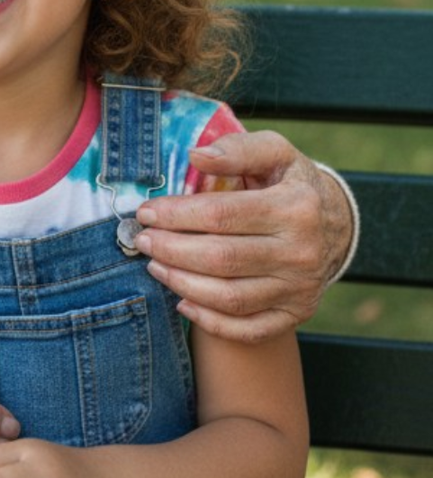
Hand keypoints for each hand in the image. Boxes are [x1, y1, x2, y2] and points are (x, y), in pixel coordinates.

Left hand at [133, 130, 354, 341]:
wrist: (335, 223)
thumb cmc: (290, 182)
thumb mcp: (274, 152)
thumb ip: (236, 149)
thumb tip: (196, 155)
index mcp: (295, 207)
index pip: (222, 214)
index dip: (177, 215)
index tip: (146, 212)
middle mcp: (301, 252)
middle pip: (221, 259)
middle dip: (172, 250)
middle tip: (143, 241)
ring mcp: (300, 288)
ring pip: (230, 297)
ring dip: (183, 284)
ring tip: (156, 266)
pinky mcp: (296, 313)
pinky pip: (248, 329)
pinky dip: (211, 321)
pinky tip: (183, 302)